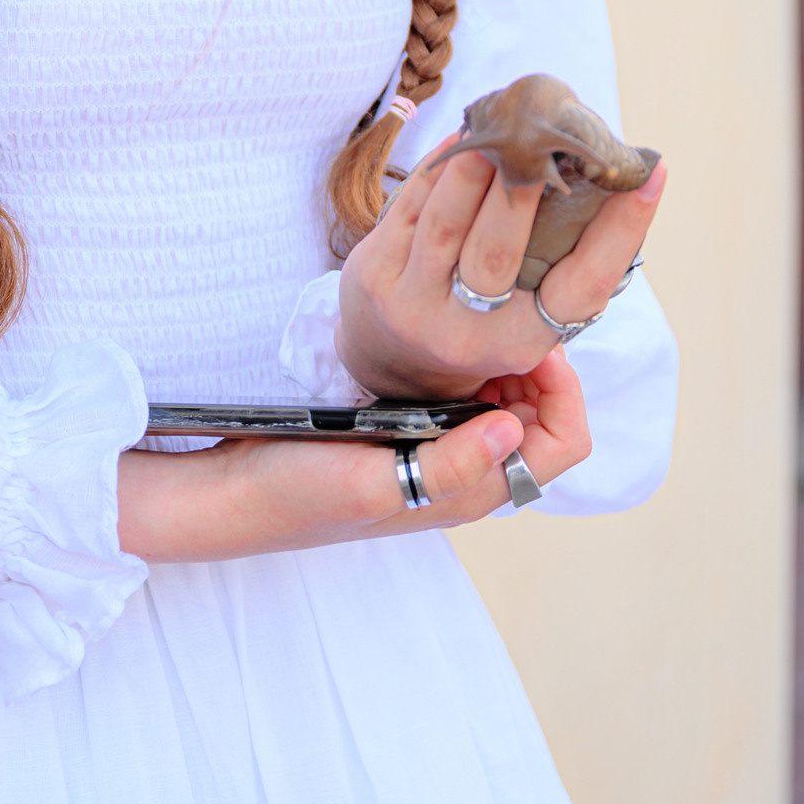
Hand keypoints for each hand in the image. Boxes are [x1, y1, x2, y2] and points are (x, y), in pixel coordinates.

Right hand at [118, 347, 593, 561]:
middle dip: (539, 360)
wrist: (239, 495)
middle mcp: (471, 472)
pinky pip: (468, 391)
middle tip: (507, 308)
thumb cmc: (301, 495)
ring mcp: (445, 449)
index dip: (564, 387)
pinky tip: (445, 327)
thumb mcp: (374, 482)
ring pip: (510, 396)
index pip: (563, 442)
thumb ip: (450, 463)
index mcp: (473, 492)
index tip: (530, 338)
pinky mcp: (415, 429)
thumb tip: (513, 427)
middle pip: (547, 412)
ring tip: (481, 311)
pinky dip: (471, 357)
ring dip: (506, 354)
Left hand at [332, 134, 664, 400]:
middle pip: (498, 252)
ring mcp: (413, 303)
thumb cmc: (480, 320)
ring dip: (473, 167)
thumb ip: (563, 263)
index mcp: (522, 342)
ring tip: (499, 125)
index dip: (620, 232)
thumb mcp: (526, 315)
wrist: (390, 358)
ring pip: (445, 223)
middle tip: (548, 139)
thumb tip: (614, 174)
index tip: (651, 176)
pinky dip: (437, 169)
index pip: (582, 286)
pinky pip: (407, 208)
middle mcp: (467, 331)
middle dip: (523, 190)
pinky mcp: (374, 273)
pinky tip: (461, 139)